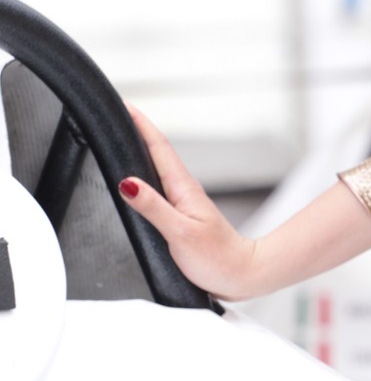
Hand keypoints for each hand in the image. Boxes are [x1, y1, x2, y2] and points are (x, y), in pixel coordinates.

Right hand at [119, 105, 260, 300]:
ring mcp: (184, 201)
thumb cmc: (217, 258)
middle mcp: (183, 190)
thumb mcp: (180, 232)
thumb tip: (127, 183)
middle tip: (118, 113)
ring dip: (142, 150)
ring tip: (124, 136)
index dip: (141, 125)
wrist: (242, 275)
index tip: (125, 105)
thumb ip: (153, 207)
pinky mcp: (183, 215)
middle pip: (157, 152)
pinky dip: (148, 174)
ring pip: (159, 168)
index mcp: (183, 188)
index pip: (158, 147)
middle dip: (137, 130)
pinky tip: (140, 178)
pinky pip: (161, 186)